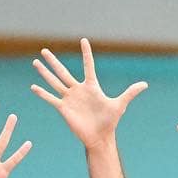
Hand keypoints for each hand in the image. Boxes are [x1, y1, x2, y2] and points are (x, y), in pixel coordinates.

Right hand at [31, 38, 147, 149]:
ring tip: (35, 62)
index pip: (88, 66)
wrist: (100, 137)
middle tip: (44, 50)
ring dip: (44, 73)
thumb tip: (145, 84)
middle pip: (63, 72)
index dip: (86, 54)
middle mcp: (78, 90)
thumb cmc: (110, 121)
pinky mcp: (63, 109)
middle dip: (53, 61)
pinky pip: (51, 99)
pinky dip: (42, 94)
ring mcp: (70, 99)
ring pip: (55, 82)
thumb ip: (130, 93)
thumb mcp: (120, 105)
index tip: (83, 40)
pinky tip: (33, 87)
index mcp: (92, 86)